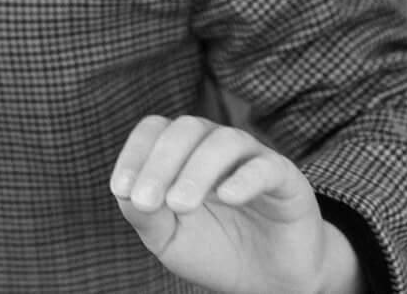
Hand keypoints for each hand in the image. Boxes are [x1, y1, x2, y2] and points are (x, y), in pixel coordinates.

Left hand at [110, 116, 360, 293]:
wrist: (268, 280)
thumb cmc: (215, 251)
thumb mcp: (170, 239)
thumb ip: (146, 217)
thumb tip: (125, 193)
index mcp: (184, 153)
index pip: (155, 130)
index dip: (135, 153)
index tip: (120, 189)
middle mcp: (216, 146)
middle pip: (186, 128)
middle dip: (160, 163)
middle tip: (146, 202)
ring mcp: (253, 158)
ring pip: (224, 141)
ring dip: (196, 170)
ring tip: (180, 204)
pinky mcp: (285, 178)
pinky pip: (266, 167)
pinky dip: (244, 178)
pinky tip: (226, 197)